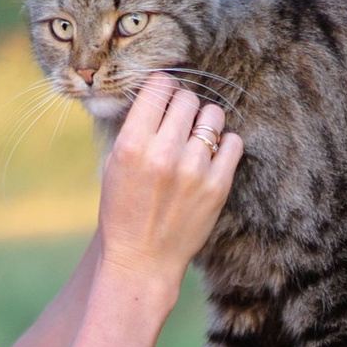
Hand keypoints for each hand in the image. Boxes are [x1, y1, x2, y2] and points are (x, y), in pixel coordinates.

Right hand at [96, 72, 241, 305]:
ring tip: (195, 136)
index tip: (163, 94)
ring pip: (212, 115)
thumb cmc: (123, 211)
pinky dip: (223, 144)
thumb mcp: (113, 165)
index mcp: (132, 145)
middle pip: (187, 97)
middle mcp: (164, 153)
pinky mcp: (218, 186)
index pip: (158, 87)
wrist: (143, 261)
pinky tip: (211, 155)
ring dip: (204, 120)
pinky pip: (233, 142)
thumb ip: (133, 128)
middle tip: (178, 120)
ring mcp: (194, 169)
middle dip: (182, 104)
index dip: (162, 86)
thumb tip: (157, 91)